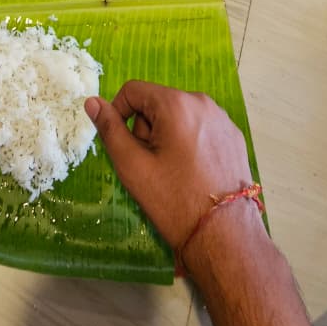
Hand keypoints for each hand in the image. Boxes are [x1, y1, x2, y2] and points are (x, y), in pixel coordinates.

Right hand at [85, 81, 256, 252]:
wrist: (224, 234)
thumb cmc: (173, 200)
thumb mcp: (132, 166)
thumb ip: (109, 130)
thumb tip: (92, 102)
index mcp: (176, 103)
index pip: (133, 91)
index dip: (119, 115)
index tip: (124, 146)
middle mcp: (202, 102)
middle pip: (157, 103)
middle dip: (146, 129)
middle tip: (150, 166)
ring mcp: (222, 119)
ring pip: (179, 116)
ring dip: (167, 137)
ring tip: (173, 172)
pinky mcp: (234, 136)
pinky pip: (200, 128)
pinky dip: (190, 143)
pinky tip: (194, 172)